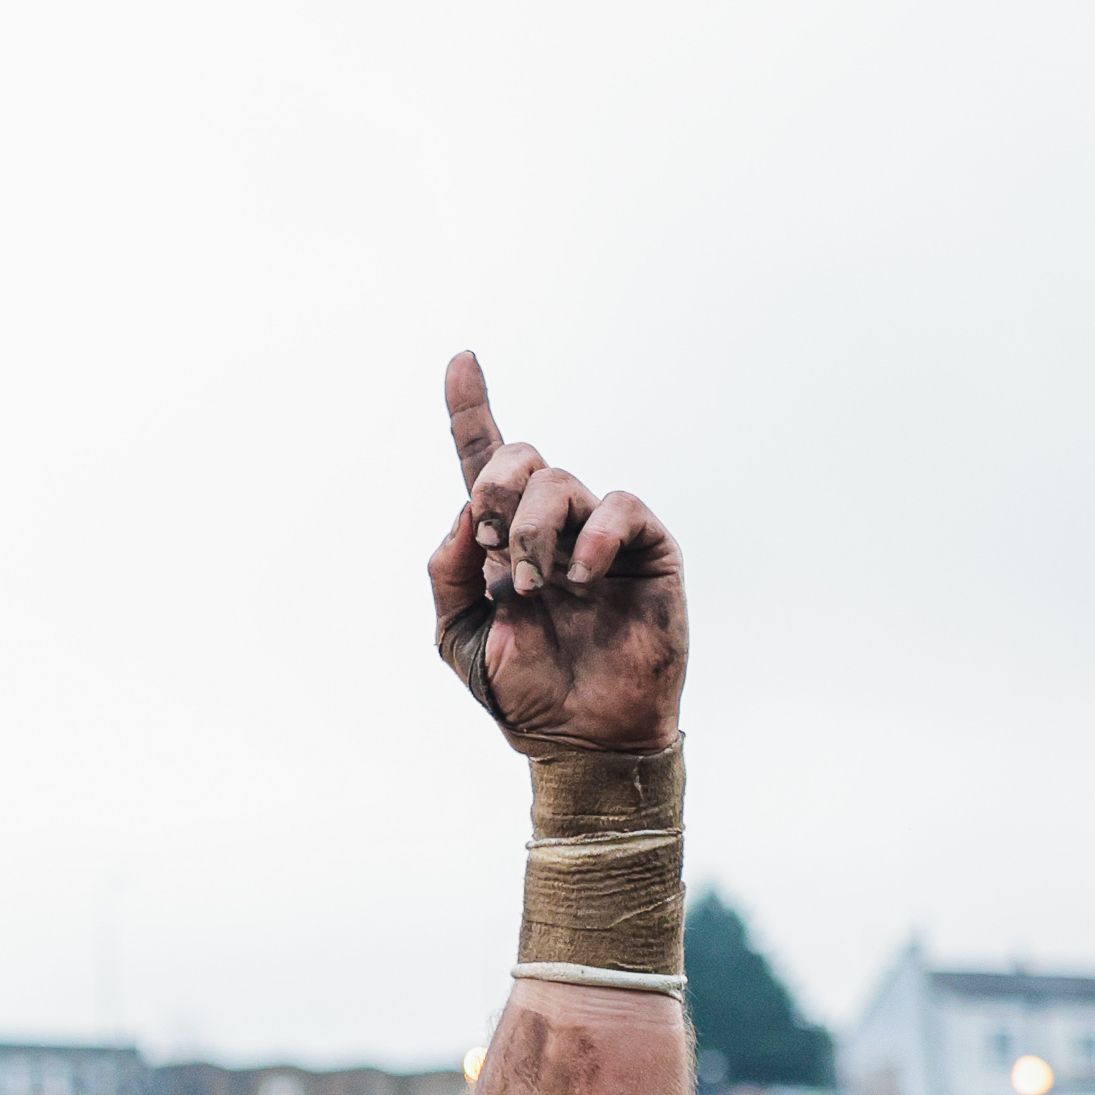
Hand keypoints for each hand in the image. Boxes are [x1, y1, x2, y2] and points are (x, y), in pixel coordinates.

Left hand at [424, 352, 687, 753]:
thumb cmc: (522, 688)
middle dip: (493, 493)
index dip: (471, 408)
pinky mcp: (646, 546)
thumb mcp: (457, 632)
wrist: (579, 736)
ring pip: (559, 480)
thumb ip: (449, 569)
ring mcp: (598, 532)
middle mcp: (549, 525)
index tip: (461, 359)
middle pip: (519, 457)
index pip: (482, 460)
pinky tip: (582, 577)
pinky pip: (618, 505)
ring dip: (534, 532)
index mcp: (500, 538)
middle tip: (495, 551)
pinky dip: (592, 534)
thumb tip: (465, 511)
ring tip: (538, 590)